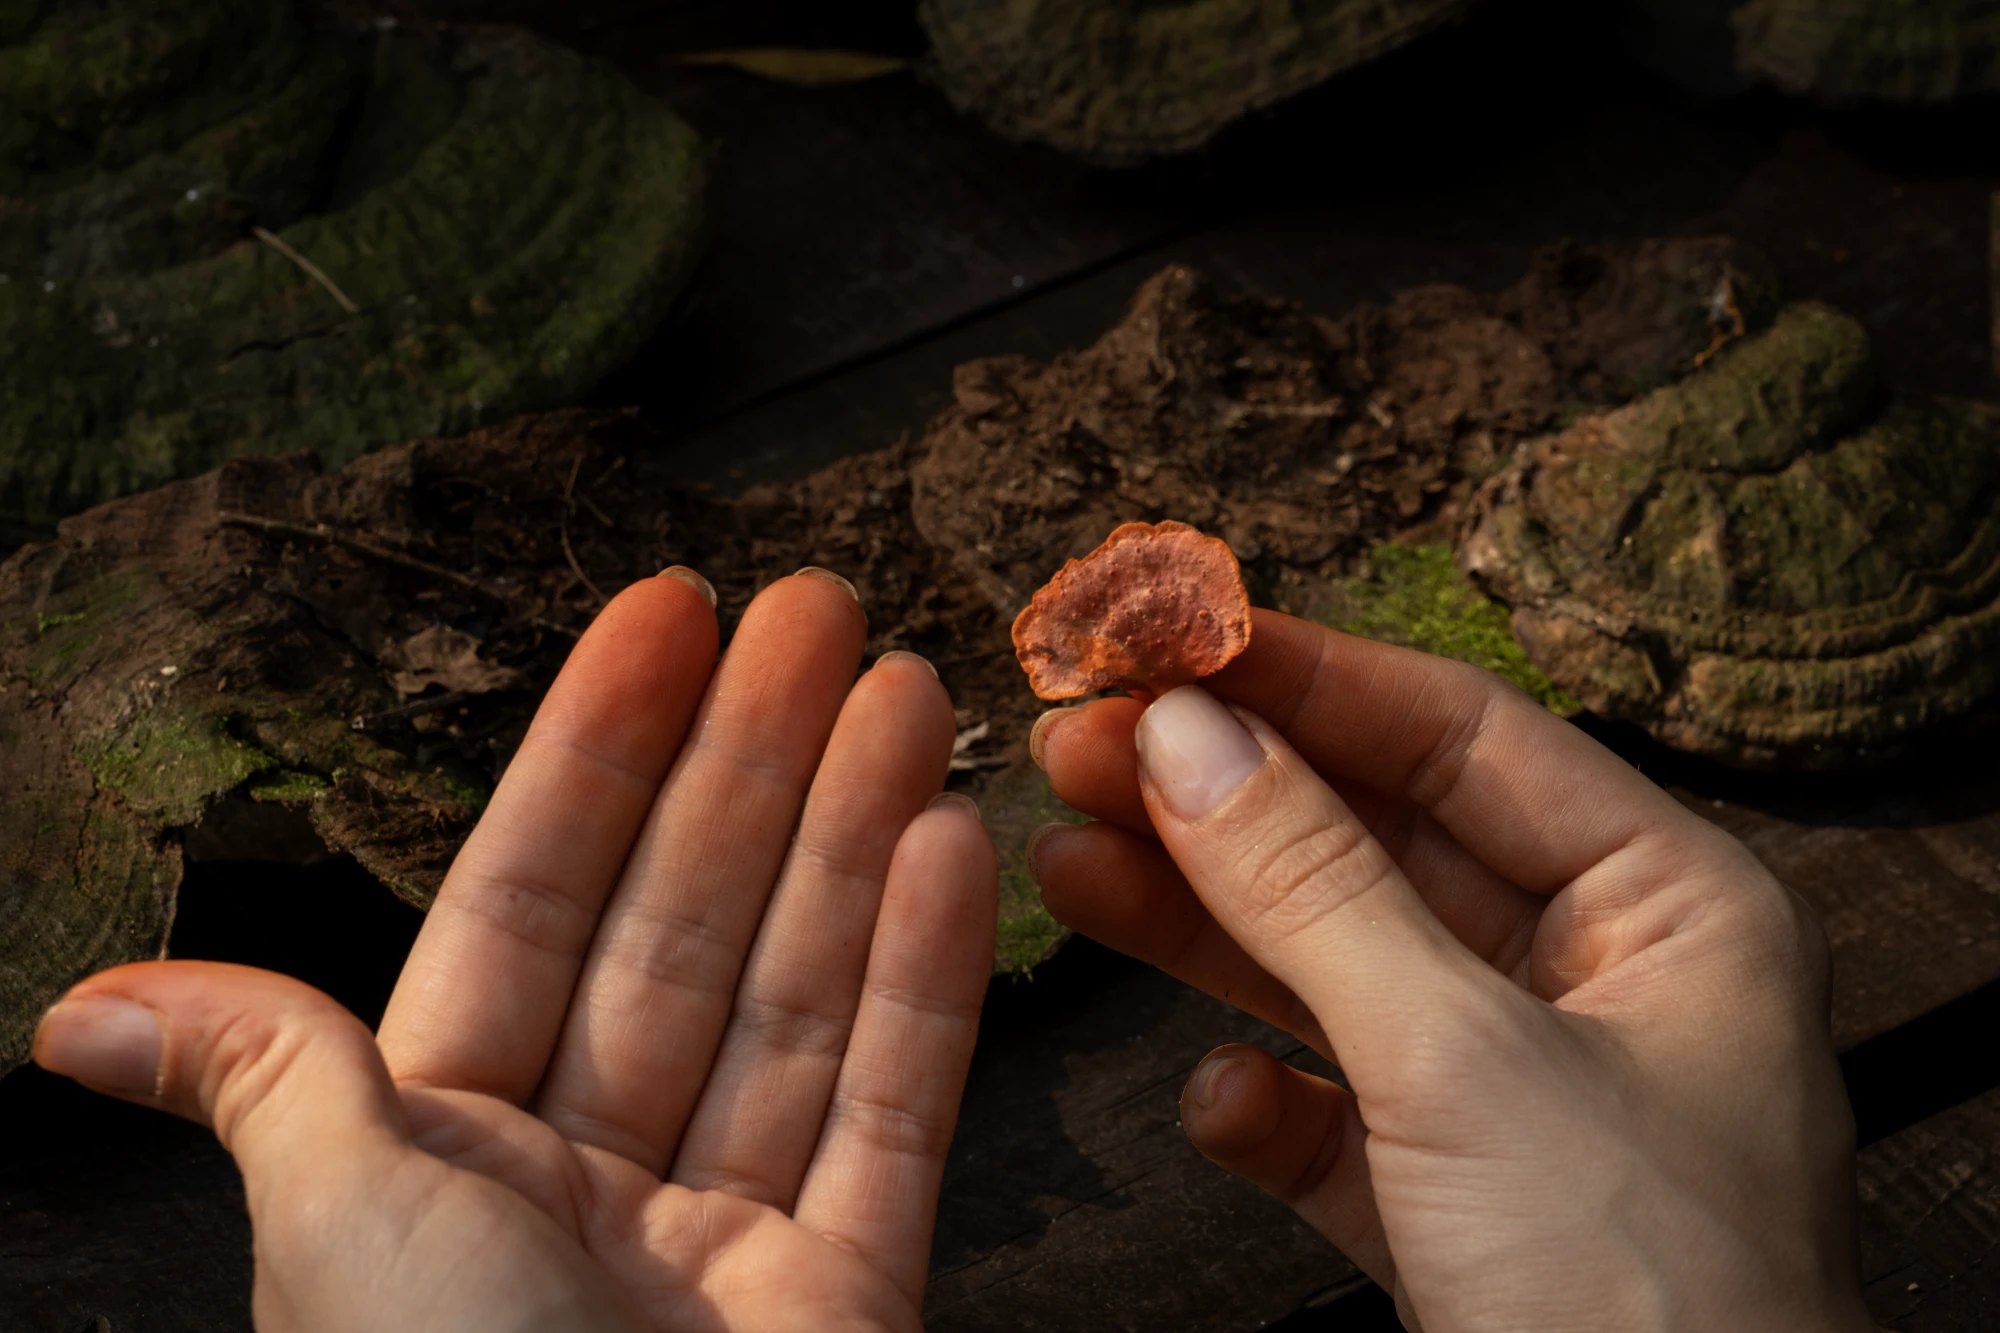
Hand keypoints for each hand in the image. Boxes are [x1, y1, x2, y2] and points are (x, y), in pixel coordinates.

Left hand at [32, 569, 997, 1332]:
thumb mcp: (336, 1230)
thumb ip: (266, 1081)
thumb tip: (82, 1015)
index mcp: (445, 1154)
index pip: (529, 901)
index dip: (599, 750)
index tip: (666, 616)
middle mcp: (587, 1182)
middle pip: (687, 925)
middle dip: (755, 760)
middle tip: (819, 613)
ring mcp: (728, 1238)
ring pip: (804, 996)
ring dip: (858, 836)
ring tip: (906, 690)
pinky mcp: (847, 1298)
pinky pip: (897, 1114)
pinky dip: (930, 984)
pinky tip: (952, 852)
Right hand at [1028, 609, 1873, 1332]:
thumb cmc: (1655, 1308)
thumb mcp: (1465, 1062)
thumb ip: (1313, 890)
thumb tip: (1189, 735)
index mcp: (1672, 911)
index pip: (1463, 739)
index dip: (1305, 680)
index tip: (1169, 640)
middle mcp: (1604, 989)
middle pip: (1379, 849)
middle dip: (1226, 803)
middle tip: (1084, 747)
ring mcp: (1526, 1103)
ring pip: (1336, 975)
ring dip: (1201, 927)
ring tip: (1068, 862)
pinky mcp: (1459, 1214)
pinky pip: (1336, 1121)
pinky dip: (1263, 1108)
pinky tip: (1214, 1102)